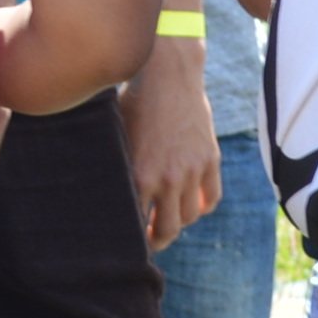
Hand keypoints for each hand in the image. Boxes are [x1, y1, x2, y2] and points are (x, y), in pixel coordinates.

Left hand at [124, 40, 222, 249]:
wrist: (168, 76)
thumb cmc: (133, 104)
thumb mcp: (117, 139)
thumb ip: (118, 171)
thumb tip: (106, 197)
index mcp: (139, 175)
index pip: (135, 223)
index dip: (130, 238)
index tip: (125, 242)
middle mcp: (168, 179)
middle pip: (167, 230)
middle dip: (156, 240)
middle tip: (149, 240)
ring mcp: (192, 170)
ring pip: (190, 217)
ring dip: (178, 222)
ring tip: (167, 218)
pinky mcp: (210, 160)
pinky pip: (211, 198)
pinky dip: (202, 206)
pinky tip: (191, 204)